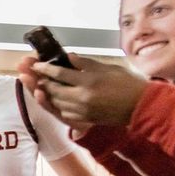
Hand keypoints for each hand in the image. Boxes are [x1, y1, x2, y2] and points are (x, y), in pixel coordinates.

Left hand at [24, 54, 148, 130]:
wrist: (140, 106)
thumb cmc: (127, 84)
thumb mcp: (108, 68)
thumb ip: (86, 64)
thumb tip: (68, 57)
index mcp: (89, 81)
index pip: (59, 74)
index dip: (44, 68)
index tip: (35, 64)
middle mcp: (82, 97)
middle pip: (53, 89)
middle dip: (41, 81)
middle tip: (34, 74)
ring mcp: (81, 110)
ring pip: (55, 102)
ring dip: (46, 93)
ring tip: (41, 85)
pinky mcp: (83, 119)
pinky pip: (63, 112)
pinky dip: (56, 105)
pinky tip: (55, 98)